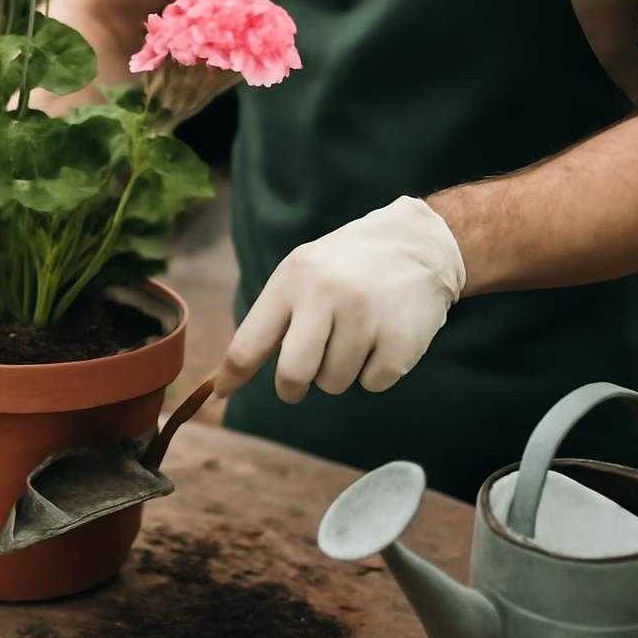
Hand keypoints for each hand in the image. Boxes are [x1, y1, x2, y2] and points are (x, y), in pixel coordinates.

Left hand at [215, 197, 465, 400]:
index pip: (249, 342)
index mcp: (293, 279)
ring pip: (334, 383)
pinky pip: (372, 384)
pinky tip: (384, 335)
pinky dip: (376, 370)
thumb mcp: (303, 274)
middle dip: (292, 387)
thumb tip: (223, 379)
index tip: (220, 393)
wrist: (418, 244)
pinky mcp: (400, 340)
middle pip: (293, 375)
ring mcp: (366, 317)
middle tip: (300, 381)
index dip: (231, 376)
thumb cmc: (345, 268)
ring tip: (357, 332)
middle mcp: (327, 295)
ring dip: (341, 371)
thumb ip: (270, 322)